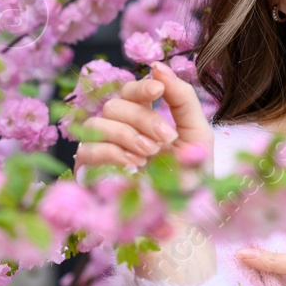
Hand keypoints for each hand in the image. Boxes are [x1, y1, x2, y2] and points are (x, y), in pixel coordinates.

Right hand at [72, 61, 212, 191]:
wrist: (182, 219)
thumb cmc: (190, 179)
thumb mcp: (197, 134)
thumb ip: (182, 98)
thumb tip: (158, 66)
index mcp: (142, 119)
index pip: (130, 91)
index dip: (140, 86)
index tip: (158, 90)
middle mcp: (118, 131)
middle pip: (115, 105)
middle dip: (143, 119)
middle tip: (165, 140)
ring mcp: (101, 151)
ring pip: (98, 123)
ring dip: (127, 136)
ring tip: (150, 155)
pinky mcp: (88, 173)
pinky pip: (88, 150)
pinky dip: (113, 154)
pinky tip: (134, 167)